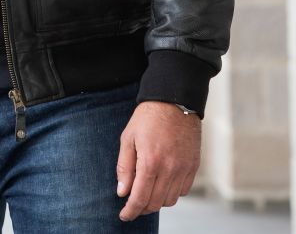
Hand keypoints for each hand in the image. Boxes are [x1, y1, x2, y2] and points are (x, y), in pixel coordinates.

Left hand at [116, 101, 200, 221]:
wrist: (175, 100)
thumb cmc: (148, 117)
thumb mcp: (128, 137)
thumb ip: (124, 167)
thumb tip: (122, 192)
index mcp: (150, 161)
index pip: (139, 198)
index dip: (130, 211)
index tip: (124, 216)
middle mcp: (169, 168)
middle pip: (155, 203)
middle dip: (142, 207)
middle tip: (133, 202)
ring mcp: (184, 168)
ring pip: (170, 200)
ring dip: (157, 201)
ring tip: (148, 191)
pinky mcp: (193, 166)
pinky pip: (183, 191)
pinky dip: (172, 192)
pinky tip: (163, 182)